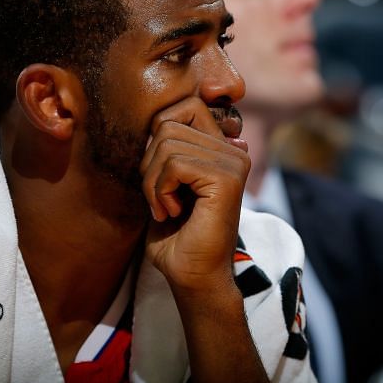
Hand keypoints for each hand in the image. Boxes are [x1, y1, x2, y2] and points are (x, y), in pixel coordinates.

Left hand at [139, 96, 249, 291]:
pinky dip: (160, 191)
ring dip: (153, 182)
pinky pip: (174, 164)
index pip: (184, 106)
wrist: (192, 276)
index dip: (158, 135)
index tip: (161, 177)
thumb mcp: (164, 182)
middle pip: (167, 124)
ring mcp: (233, 162)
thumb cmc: (175, 235)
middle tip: (160, 199)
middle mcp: (232, 149)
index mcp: (220, 147)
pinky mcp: (227, 179)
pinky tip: (173, 212)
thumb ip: (165, 149)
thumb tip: (157, 120)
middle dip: (149, 164)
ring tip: (167, 208)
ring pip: (166, 142)